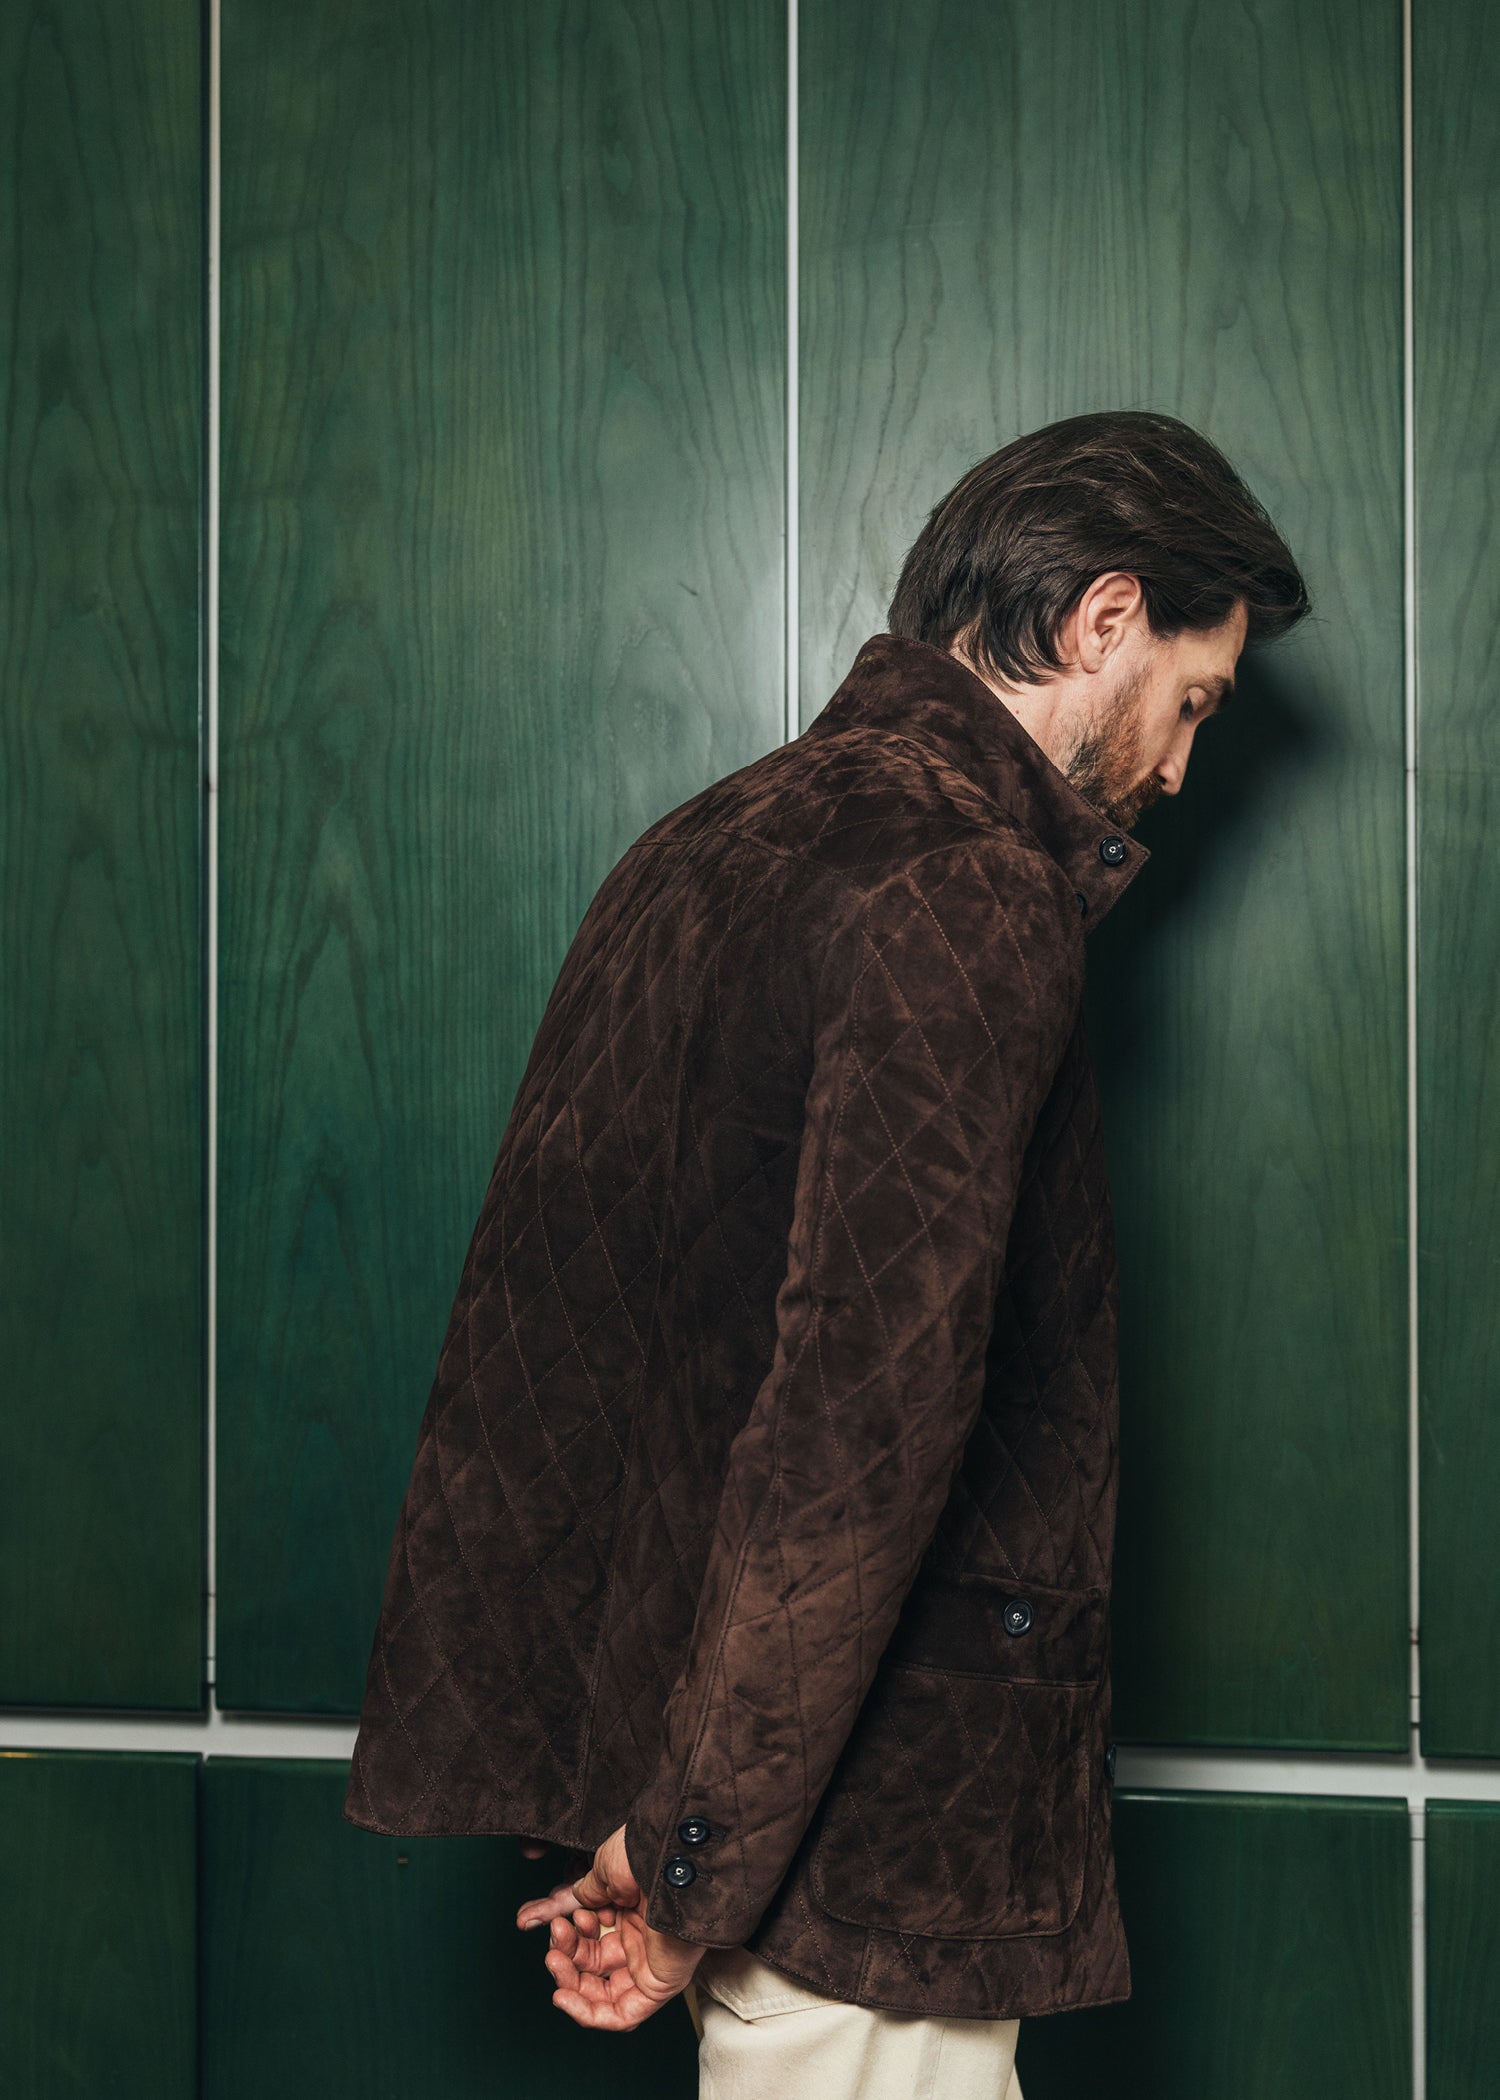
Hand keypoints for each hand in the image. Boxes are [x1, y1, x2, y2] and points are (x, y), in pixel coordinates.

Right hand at [515, 1822, 704, 2030]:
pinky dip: (589, 2013)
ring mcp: (649, 1962)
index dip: (571, 1935)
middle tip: (554, 1943)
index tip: (559, 1921)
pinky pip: (622, 2014)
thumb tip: (565, 1906)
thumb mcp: (604, 1873)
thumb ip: (582, 1895)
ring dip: (572, 1983)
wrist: (672, 1861)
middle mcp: (640, 1937)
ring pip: (604, 1993)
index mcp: (631, 1910)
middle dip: (567, 1956)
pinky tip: (563, 1996)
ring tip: (554, 1959)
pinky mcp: (658, 1985)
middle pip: (594, 1966)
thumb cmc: (645, 1857)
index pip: (593, 1938)